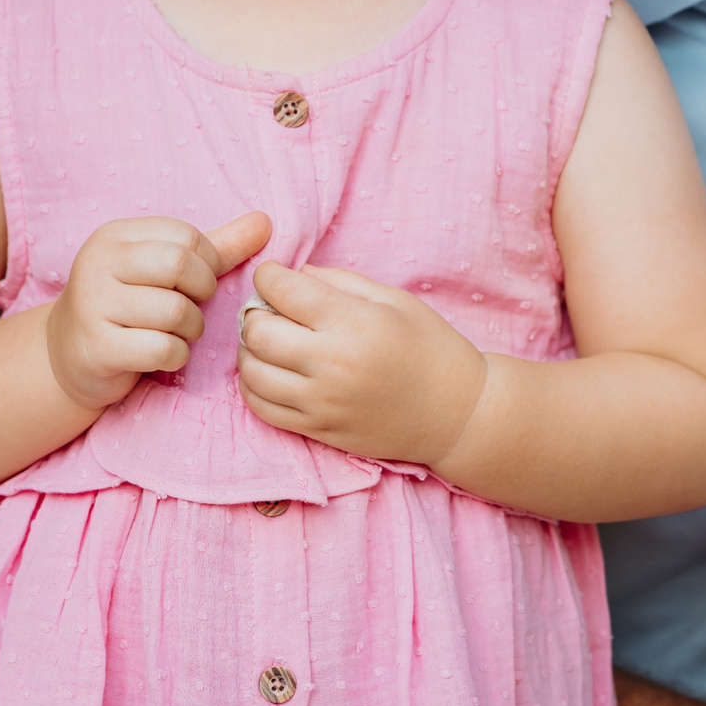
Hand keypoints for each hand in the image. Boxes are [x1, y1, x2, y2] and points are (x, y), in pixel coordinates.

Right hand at [47, 211, 270, 411]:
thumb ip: (216, 246)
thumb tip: (266, 222)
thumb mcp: (163, 269)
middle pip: (179, 265)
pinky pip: (161, 349)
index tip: (199, 281)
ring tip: (178, 332)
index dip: (207, 262)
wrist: (66, 355)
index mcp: (115, 236)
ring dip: (191, 328)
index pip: (185, 236)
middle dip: (202, 291)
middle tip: (193, 305)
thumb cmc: (127, 305)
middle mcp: (98, 264)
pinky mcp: (97, 348)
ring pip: (174, 311)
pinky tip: (165, 354)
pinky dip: (177, 355)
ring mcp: (93, 306)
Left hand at [237, 263, 486, 466]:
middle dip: (254, 311)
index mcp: (353, 323)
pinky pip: (263, 409)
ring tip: (268, 340)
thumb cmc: (430, 346)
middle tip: (270, 307)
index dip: (268, 275)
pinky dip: (253, 386)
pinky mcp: (318, 431)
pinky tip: (270, 371)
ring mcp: (322, 403)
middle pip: (258, 332)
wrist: (456, 413)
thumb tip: (293, 274)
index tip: (274, 275)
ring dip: (249, 350)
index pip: (282, 290)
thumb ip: (338, 281)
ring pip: (252, 373)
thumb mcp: (393, 299)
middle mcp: (331, 364)